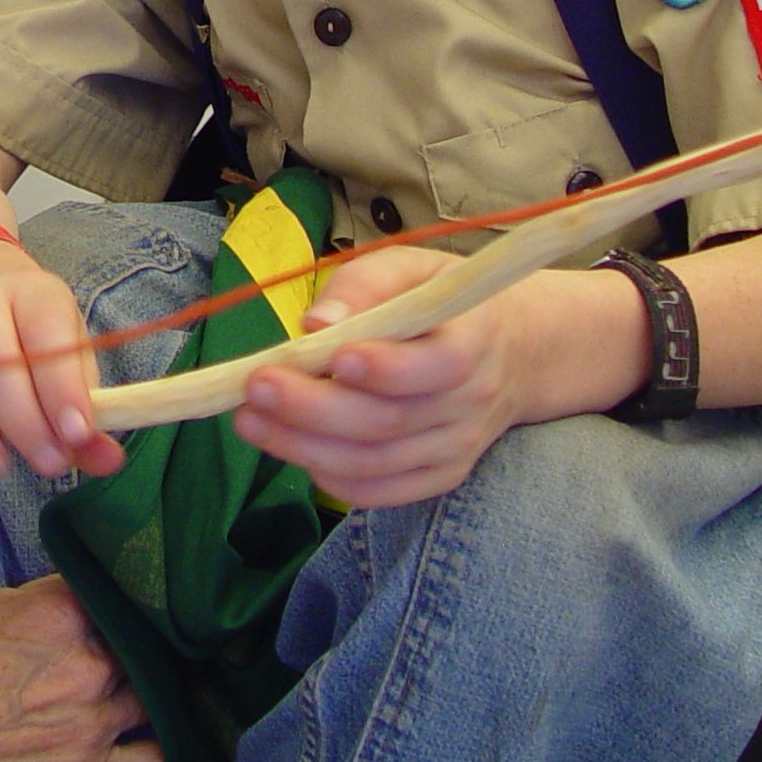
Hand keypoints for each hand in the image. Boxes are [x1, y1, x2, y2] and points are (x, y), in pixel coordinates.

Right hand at [0, 537, 163, 761]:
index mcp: (53, 611)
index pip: (111, 585)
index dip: (112, 586)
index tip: (111, 589)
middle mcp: (83, 664)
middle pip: (141, 642)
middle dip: (134, 639)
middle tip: (130, 636)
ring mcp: (88, 722)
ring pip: (155, 697)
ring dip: (155, 690)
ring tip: (160, 682)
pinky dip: (168, 754)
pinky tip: (177, 743)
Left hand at [230, 247, 540, 508]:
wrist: (511, 352)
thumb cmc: (440, 299)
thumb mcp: (409, 268)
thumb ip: (364, 286)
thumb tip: (315, 324)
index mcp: (474, 339)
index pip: (440, 365)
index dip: (387, 368)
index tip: (334, 357)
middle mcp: (472, 403)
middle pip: (390, 421)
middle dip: (313, 408)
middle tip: (255, 386)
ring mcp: (457, 449)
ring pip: (375, 463)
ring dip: (304, 446)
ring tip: (250, 420)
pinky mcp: (438, 478)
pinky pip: (379, 493)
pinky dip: (329, 478)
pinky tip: (290, 449)